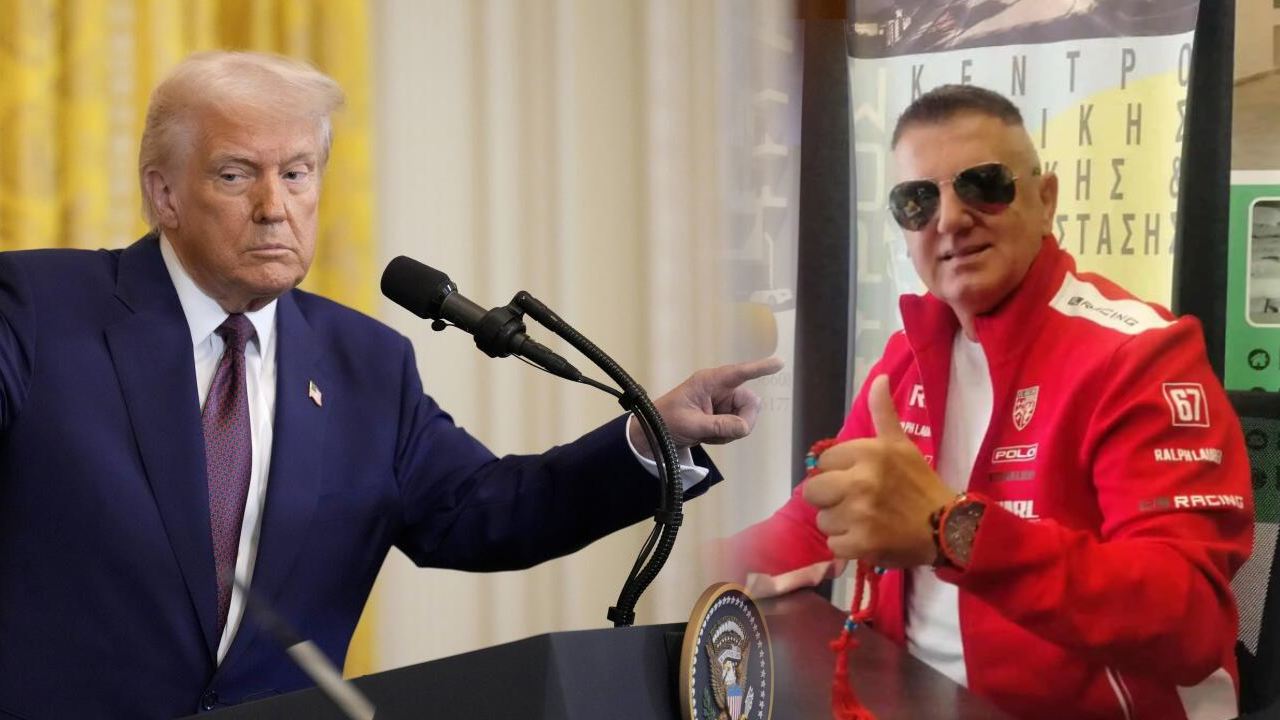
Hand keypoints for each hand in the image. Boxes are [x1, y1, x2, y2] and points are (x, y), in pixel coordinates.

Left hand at [630, 356, 783, 456]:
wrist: (655, 434)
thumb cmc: (666, 421)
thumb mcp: (691, 424)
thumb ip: (718, 426)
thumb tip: (744, 427)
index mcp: (709, 381)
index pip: (739, 373)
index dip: (760, 368)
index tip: (780, 362)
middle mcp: (720, 389)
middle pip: (749, 402)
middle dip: (741, 420)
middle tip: (723, 432)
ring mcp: (723, 403)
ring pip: (746, 417)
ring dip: (731, 431)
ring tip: (707, 433)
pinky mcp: (724, 415)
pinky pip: (738, 427)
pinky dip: (726, 436)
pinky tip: (708, 436)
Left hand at [802, 375, 954, 567]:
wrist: (948, 528)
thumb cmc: (921, 485)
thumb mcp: (902, 444)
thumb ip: (883, 413)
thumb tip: (879, 378)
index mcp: (868, 452)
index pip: (823, 462)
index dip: (837, 472)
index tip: (856, 479)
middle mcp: (861, 480)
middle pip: (813, 491)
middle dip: (830, 498)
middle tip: (854, 502)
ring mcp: (860, 514)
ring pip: (822, 520)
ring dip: (840, 524)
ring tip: (865, 521)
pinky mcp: (862, 543)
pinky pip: (833, 545)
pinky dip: (847, 546)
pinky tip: (867, 538)